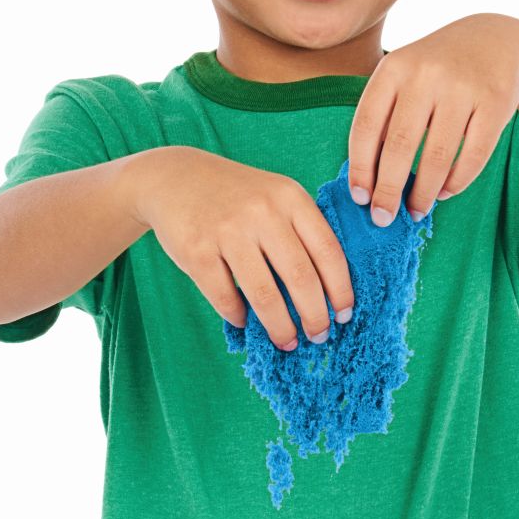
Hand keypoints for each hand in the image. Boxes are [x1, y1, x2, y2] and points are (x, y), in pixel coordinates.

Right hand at [131, 146, 354, 350]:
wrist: (175, 177)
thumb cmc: (236, 196)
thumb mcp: (275, 196)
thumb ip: (301, 231)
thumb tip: (327, 292)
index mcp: (290, 197)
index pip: (328, 251)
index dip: (341, 289)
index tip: (344, 314)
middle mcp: (262, 211)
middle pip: (301, 278)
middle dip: (315, 316)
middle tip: (319, 337)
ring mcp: (227, 231)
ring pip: (265, 295)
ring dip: (280, 327)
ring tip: (287, 341)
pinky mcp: (197, 251)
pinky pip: (226, 298)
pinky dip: (239, 316)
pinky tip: (245, 321)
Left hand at [347, 14, 518, 224]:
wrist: (495, 40)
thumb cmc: (436, 71)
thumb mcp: (404, 76)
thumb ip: (384, 116)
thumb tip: (367, 181)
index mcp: (394, 69)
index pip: (367, 126)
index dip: (360, 168)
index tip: (359, 198)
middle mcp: (426, 74)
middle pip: (400, 146)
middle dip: (388, 190)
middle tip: (383, 218)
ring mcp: (462, 88)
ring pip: (438, 156)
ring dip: (424, 193)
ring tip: (416, 211)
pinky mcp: (495, 102)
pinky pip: (473, 155)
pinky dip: (457, 181)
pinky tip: (446, 193)